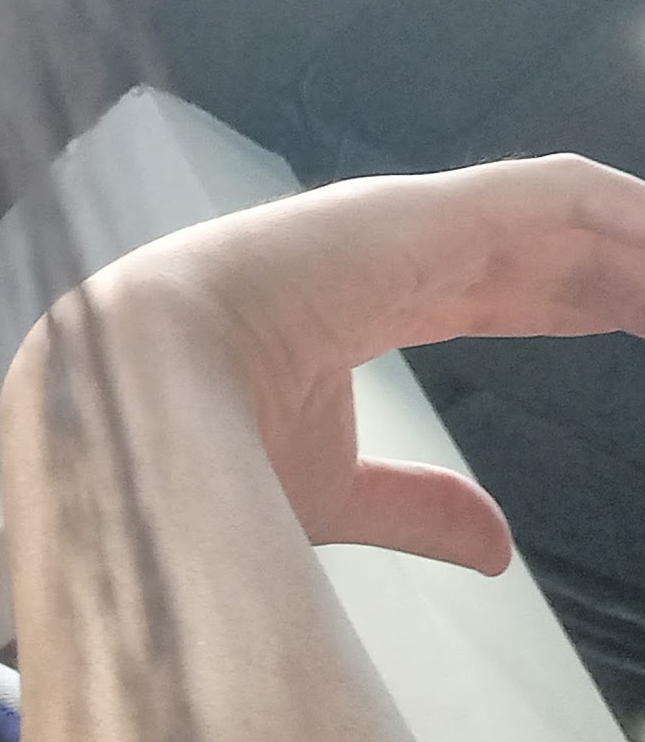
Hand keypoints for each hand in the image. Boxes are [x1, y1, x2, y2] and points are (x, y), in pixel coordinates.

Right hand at [70, 154, 644, 576]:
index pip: (498, 285)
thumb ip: (417, 506)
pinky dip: (629, 215)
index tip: (636, 327)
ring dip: (637, 244)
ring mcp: (414, 219)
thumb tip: (494, 547)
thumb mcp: (339, 488)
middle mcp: (395, 247)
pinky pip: (562, 194)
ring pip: (563, 211)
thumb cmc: (211, 435)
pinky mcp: (430, 208)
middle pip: (543, 246)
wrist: (146, 384)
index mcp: (370, 295)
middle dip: (624, 275)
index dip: (576, 304)